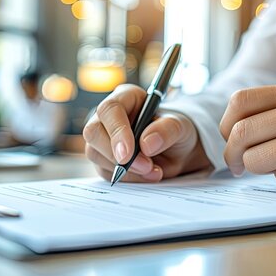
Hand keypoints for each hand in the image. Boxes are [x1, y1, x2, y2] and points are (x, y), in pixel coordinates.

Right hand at [83, 84, 211, 182]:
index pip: (110, 109)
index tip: (128, 153)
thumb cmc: (176, 131)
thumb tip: (147, 144)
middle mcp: (109, 116)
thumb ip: (167, 130)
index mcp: (126, 98)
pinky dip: (127, 178)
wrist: (177, 151)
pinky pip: (105, 171)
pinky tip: (147, 175)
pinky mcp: (103, 158)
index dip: (116, 131)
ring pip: (95, 153)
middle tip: (146, 167)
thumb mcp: (181, 127)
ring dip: (124, 169)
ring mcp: (103, 138)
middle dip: (117, 155)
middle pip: (94, 132)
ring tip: (153, 171)